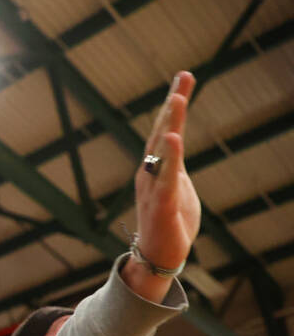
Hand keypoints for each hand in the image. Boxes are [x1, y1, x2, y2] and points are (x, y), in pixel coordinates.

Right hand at [124, 72, 199, 300]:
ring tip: (176, 100)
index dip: (175, 104)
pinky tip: (174, 138)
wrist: (157, 258)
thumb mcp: (178, 186)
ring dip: (169, 124)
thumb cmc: (170, 223)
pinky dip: (169, 157)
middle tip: (183, 77)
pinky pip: (165, 177)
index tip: (184, 77)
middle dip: (173, 105)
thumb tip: (174, 139)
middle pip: (162, 132)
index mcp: (157, 168)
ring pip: (161, 151)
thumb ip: (175, 163)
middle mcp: (150, 173)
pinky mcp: (160, 205)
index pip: (166, 129)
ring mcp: (153, 188)